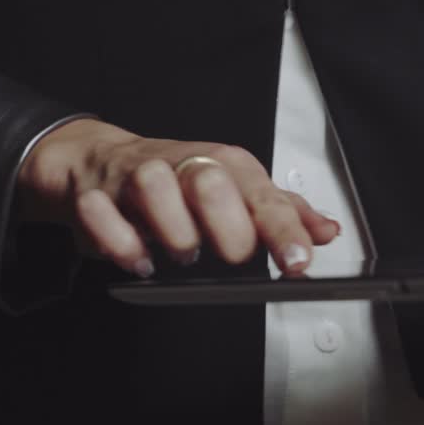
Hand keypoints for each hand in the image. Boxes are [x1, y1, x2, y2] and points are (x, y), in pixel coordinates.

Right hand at [14, 118, 339, 277]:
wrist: (105, 161)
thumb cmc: (181, 180)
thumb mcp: (238, 191)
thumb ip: (282, 214)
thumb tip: (326, 232)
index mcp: (225, 165)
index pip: (261, 194)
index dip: (283, 230)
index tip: (298, 262)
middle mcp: (183, 164)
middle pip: (209, 181)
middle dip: (227, 225)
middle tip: (233, 257)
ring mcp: (137, 177)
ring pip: (153, 187)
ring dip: (173, 231)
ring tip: (183, 255)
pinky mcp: (97, 196)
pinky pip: (101, 212)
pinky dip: (120, 242)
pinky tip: (139, 262)